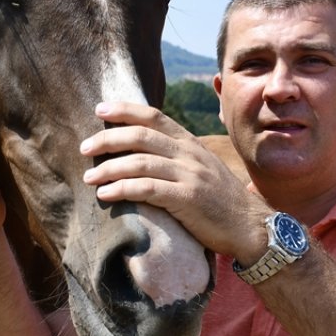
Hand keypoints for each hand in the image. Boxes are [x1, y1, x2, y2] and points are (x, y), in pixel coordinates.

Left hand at [80, 101, 270, 260]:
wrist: (251, 226)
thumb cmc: (221, 202)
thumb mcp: (202, 169)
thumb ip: (177, 158)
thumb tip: (143, 154)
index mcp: (191, 143)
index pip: (154, 117)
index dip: (125, 110)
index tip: (100, 109)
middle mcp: (189, 154)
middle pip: (141, 136)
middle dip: (108, 139)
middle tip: (84, 148)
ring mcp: (190, 175)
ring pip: (140, 162)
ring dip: (109, 168)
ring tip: (89, 177)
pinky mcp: (188, 198)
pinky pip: (148, 189)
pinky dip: (122, 189)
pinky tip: (106, 195)